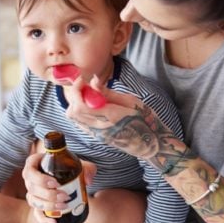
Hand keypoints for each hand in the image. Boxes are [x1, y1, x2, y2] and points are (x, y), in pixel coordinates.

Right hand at [22, 152, 95, 222]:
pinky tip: (55, 222)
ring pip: (34, 201)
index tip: (56, 183)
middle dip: (48, 195)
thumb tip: (88, 180)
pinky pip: (36, 214)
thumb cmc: (69, 166)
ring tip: (64, 206)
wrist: (68, 174)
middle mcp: (30, 179)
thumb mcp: (78, 163)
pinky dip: (44, 220)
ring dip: (48, 206)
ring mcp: (32, 192)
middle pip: (32, 188)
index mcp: (34, 164)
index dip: (40, 179)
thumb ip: (87, 168)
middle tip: (65, 196)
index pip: (30, 172)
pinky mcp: (37, 205)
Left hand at [66, 77, 184, 159]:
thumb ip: (108, 92)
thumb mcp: (130, 100)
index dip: (77, 90)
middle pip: (73, 112)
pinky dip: (81, 111)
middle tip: (86, 87)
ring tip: (91, 96)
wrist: (150, 142)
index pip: (81, 105)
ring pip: (74, 118)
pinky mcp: (98, 137)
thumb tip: (93, 81)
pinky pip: (81, 123)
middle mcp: (101, 128)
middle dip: (75, 96)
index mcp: (111, 117)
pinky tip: (93, 105)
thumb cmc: (144, 119)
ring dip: (77, 103)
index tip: (83, 80)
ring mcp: (98, 134)